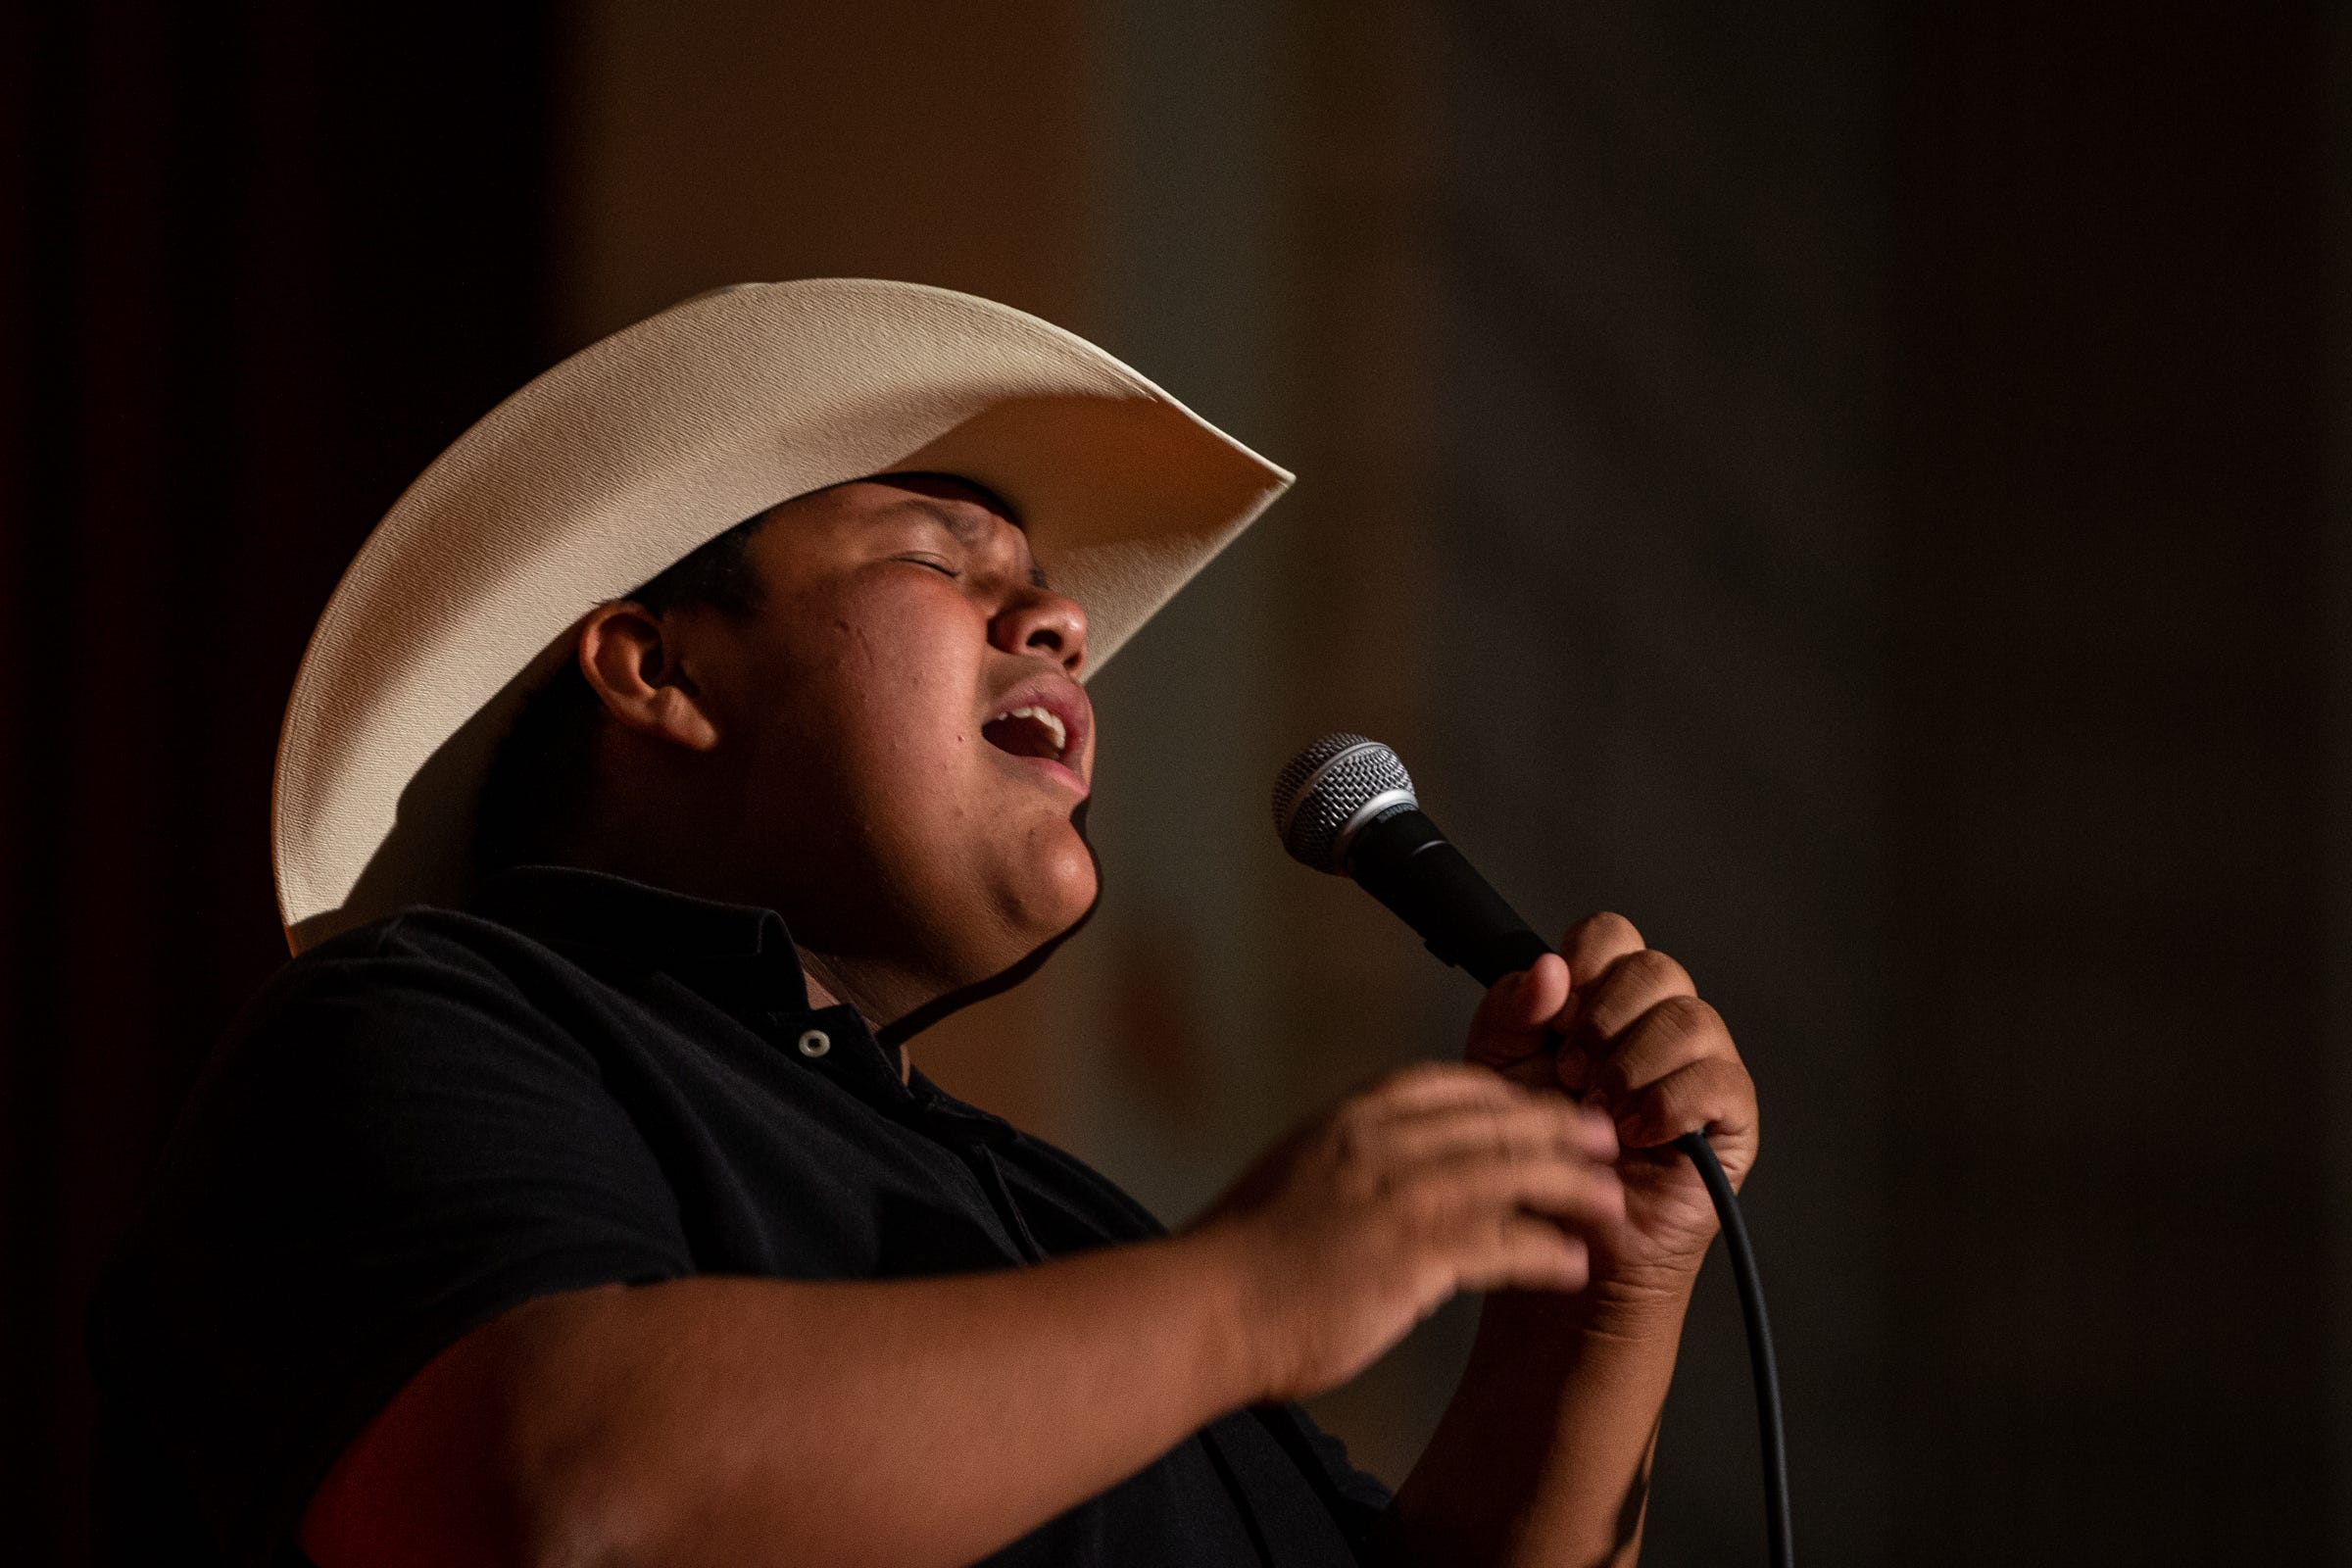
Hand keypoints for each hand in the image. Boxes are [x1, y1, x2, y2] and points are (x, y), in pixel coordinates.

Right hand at [1181, 1062, 1625, 1403]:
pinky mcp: (1413, 1258)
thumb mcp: (1295, 1172)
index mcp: (1350, 1119)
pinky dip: (1547, 1252)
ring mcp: (1399, 1198)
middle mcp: (1381, 1145)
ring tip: (1611, 1203)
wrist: (1204, 1309)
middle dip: (1560, 1129)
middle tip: (1606, 1140)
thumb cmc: (1239, 1256)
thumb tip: (1384, 1166)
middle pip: (1496, 1122)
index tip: (1542, 1108)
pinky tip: (1573, 1264)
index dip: (1510, 1095)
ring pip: (1513, 1174)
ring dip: (1573, 1187)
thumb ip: (1347, 1158)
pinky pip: (1505, 1245)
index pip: (1451, 1085)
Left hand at [1464, 912, 1758, 1298]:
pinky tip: (1635, 1133)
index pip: (1612, 937)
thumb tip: (1549, 969)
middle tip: (1572, 1074)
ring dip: (1631, 1065)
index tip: (1554, 1015)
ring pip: (1690, 1019)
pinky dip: (1667, 1104)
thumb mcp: (1497, 1072)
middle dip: (1603, 1019)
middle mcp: (1657, 1024)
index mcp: (1604, 1002)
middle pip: (1656, 968)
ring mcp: (1700, 1067)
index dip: (1583, 962)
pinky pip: (1719, 1080)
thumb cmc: (1531, 1157)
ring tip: (1600, 1110)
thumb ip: (1511, 1011)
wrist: (1557, 1242)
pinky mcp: (1730, 1118)